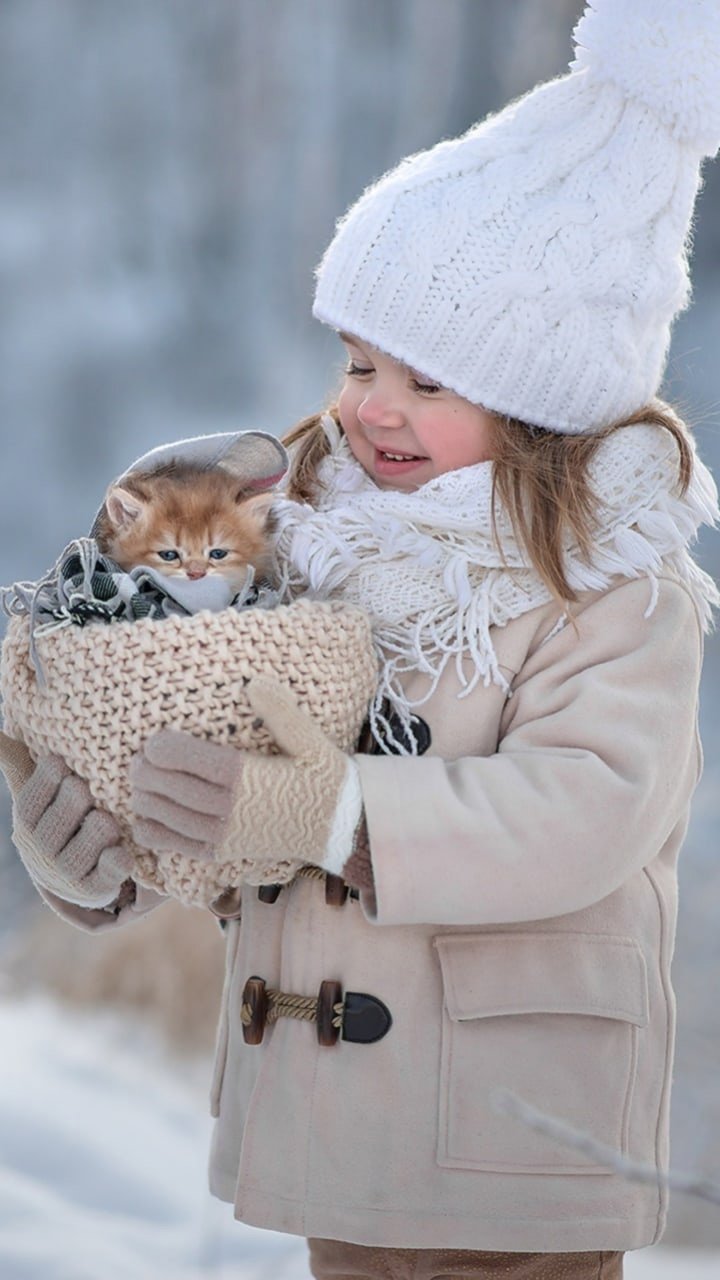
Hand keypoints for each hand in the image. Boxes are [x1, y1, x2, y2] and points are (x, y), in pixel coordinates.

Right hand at [0, 731, 133, 907]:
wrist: (73, 873)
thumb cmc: (57, 816)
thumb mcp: (36, 788)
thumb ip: (15, 760)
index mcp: (26, 822)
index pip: (37, 792)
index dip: (53, 776)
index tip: (65, 767)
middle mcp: (41, 850)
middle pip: (66, 812)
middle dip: (81, 798)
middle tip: (89, 794)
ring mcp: (66, 873)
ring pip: (90, 840)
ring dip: (102, 828)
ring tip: (106, 823)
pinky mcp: (94, 890)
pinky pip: (110, 869)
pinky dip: (117, 860)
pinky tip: (120, 852)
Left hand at [129, 677, 362, 880]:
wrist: (338, 829)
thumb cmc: (323, 780)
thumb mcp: (310, 741)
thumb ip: (282, 712)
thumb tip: (254, 683)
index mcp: (245, 776)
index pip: (186, 760)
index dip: (160, 750)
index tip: (152, 741)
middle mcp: (229, 808)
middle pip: (168, 788)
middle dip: (145, 772)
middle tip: (137, 758)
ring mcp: (223, 834)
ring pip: (165, 816)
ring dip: (144, 798)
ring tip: (140, 781)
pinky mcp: (221, 853)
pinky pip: (174, 844)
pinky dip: (151, 830)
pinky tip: (146, 815)